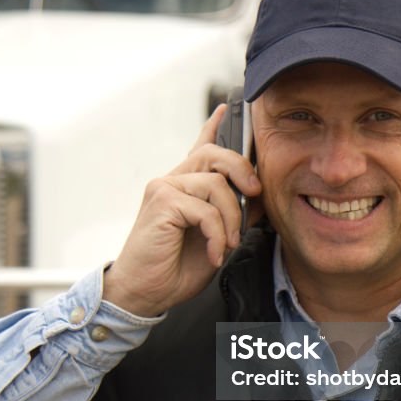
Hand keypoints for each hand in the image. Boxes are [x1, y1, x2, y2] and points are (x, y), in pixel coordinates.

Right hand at [103, 105, 262, 316]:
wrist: (144, 292)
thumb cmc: (174, 269)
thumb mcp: (216, 239)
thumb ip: (233, 214)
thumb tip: (257, 197)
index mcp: (183, 188)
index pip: (199, 148)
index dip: (213, 126)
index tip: (226, 108)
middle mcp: (171, 181)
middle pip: (214, 154)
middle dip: (243, 170)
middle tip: (255, 196)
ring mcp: (164, 189)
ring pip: (216, 184)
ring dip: (232, 219)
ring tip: (227, 244)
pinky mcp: (162, 202)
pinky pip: (206, 209)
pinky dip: (217, 235)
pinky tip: (212, 253)